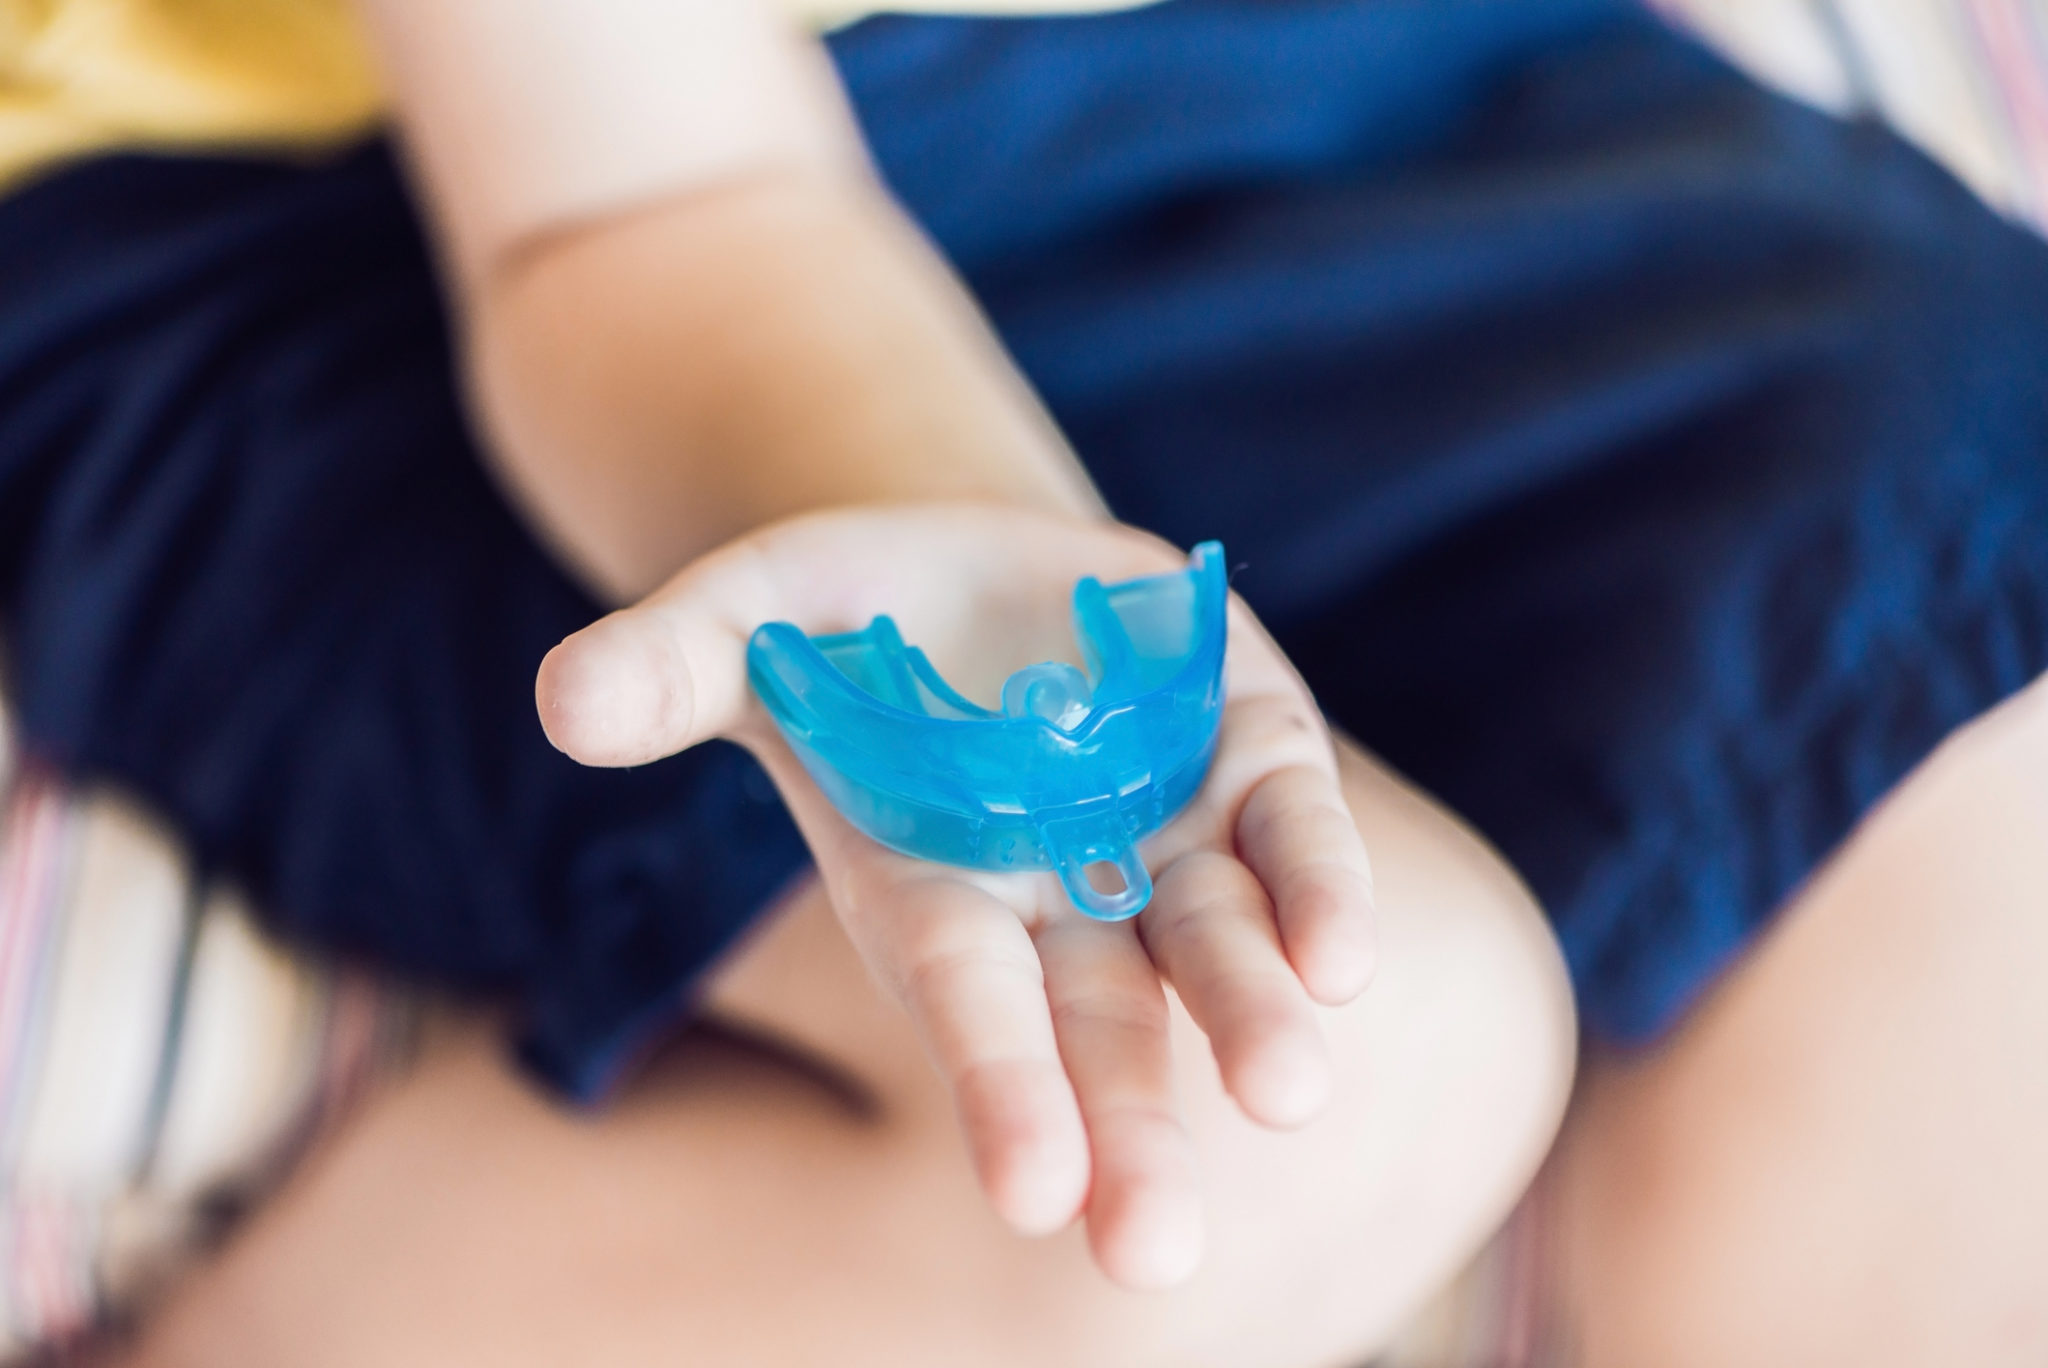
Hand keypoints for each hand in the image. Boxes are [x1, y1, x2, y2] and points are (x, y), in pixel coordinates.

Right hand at [536, 505, 1374, 1287]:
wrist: (977, 572)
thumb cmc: (837, 620)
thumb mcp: (740, 620)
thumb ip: (667, 665)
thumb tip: (561, 701)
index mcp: (933, 885)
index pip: (967, 1002)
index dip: (998, 1087)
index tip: (1031, 1194)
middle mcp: (1061, 893)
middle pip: (1102, 1022)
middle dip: (1128, 1125)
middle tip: (1151, 1251)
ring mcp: (1164, 832)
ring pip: (1216, 944)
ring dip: (1251, 1016)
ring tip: (1288, 1090)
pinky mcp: (1248, 755)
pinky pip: (1291, 832)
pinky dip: (1318, 890)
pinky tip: (1343, 958)